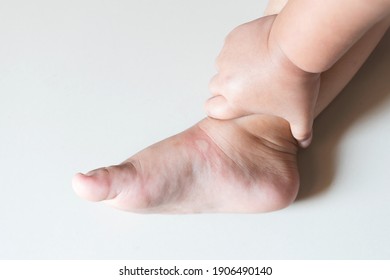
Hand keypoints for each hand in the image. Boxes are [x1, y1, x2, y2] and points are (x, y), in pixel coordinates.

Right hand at [205, 15, 319, 146]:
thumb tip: (304, 144)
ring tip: (256, 64)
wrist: (297, 46)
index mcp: (235, 102)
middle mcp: (226, 81)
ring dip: (233, 66)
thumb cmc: (296, 81)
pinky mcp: (232, 39)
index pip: (211, 110)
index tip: (226, 105)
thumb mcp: (301, 113)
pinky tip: (259, 49)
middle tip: (245, 84)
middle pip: (214, 87)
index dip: (217, 109)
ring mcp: (227, 58)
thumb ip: (301, 133)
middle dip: (225, 87)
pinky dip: (240, 48)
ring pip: (222, 65)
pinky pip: (231, 46)